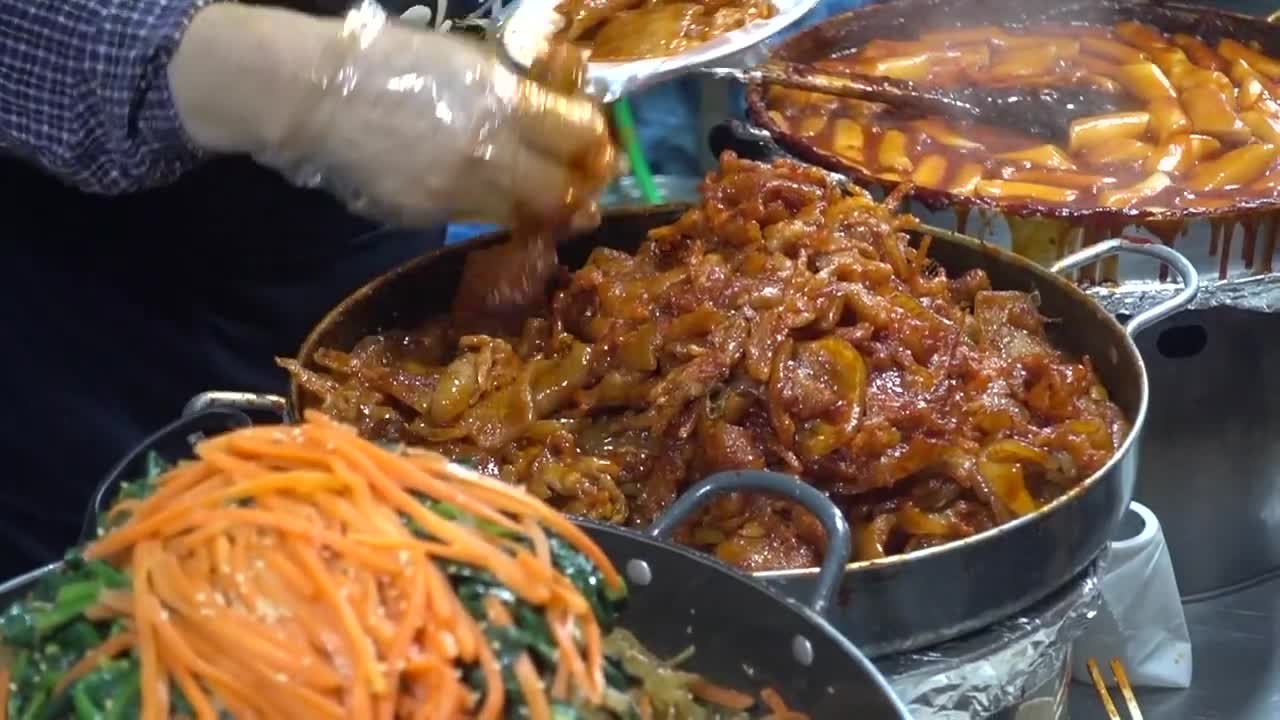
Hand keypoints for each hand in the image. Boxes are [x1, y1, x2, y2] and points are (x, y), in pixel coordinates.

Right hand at [168, 1, 615, 227]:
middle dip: (584, 189)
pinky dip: (502, 212)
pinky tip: (502, 199)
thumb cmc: (390, 59)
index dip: (597, 142)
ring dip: (548, 210)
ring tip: (557, 201)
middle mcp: (489, 152)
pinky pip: (481, 219)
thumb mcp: (465, 59)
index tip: (599, 143)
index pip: (578, 134)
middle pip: (563, 190)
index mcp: (500, 100)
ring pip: (526, 215)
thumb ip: (515, 90)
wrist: (314, 94)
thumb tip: (560, 113)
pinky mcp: (428, 215)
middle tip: (589, 184)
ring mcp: (458, 191)